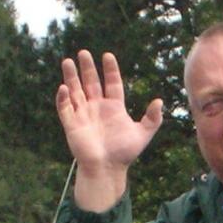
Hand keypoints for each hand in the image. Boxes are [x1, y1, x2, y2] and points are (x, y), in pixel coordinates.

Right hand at [55, 50, 162, 209]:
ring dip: (71, 77)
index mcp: (114, 107)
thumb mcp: (142, 134)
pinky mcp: (72, 123)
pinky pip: (65, 107)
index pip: (112, 83)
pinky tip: (64, 87)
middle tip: (84, 53)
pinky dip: (63, 98)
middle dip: (88, 68)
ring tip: (68, 61)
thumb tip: (159, 101)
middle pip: (91, 82)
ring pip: (75, 90)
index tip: (108, 56)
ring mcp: (83, 113)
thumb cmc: (125, 153)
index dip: (111, 70)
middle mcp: (97, 107)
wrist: (108, 169)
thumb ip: (152, 118)